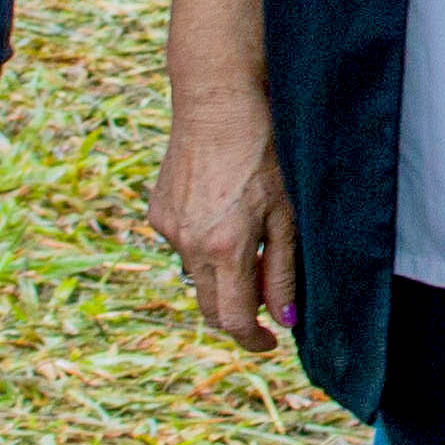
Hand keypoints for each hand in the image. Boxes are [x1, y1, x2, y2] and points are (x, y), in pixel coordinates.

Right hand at [149, 94, 297, 348]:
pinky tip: (220, 210)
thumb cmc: (264, 153)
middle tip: (264, 306)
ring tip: (246, 234)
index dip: (253, 340)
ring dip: (221, 274)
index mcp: (224, 249)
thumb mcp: (287, 215)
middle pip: (210, 307)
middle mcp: (189, 246)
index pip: (233, 320)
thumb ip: (282, 271)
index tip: (270, 341)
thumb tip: (283, 319)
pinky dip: (203, 244)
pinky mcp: (158, 212)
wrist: (217, 103)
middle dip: (237, 314)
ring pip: (197, 275)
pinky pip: (183, 245)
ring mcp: (168, 229)